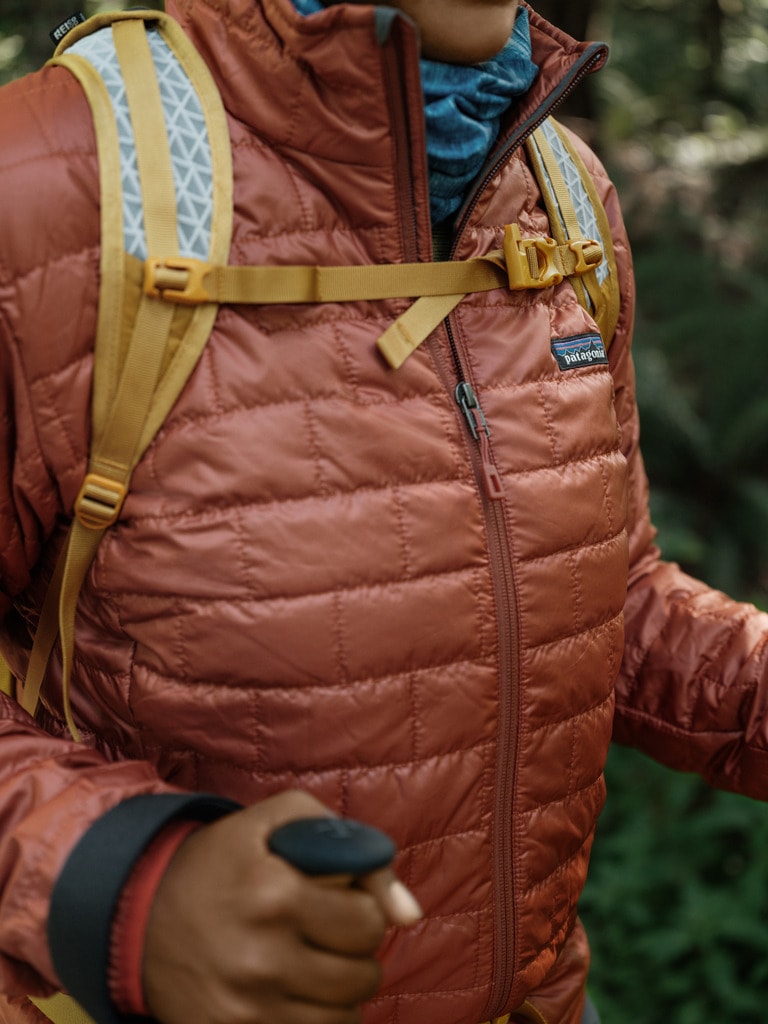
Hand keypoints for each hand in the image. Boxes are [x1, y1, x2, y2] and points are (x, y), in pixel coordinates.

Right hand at [142, 790, 420, 1023]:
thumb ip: (355, 846)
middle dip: (355, 951)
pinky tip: (295, 992)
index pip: (368, 923)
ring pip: (343, 1018)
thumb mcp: (282, 820)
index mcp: (276, 896)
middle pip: (361, 976)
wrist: (142, 912)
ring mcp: (248, 1009)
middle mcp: (263, 958)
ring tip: (313, 962)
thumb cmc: (227, 859)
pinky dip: (316, 1020)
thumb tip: (410, 913)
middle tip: (328, 933)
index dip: (364, 910)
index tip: (341, 903)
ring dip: (340, 990)